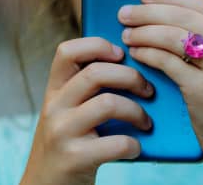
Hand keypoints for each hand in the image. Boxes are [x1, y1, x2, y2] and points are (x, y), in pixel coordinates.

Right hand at [20, 37, 154, 184]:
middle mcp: (54, 107)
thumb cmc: (68, 144)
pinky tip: (136, 148)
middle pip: (96, 73)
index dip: (97, 45)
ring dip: (137, 111)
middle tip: (148, 90)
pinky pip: (116, 143)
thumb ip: (87, 90)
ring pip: (108, 104)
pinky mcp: (74, 158)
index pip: (67, 51)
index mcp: (54, 90)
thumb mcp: (68, 112)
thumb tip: (135, 64)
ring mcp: (62, 132)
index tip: (122, 54)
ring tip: (146, 122)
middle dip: (131, 77)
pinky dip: (133, 145)